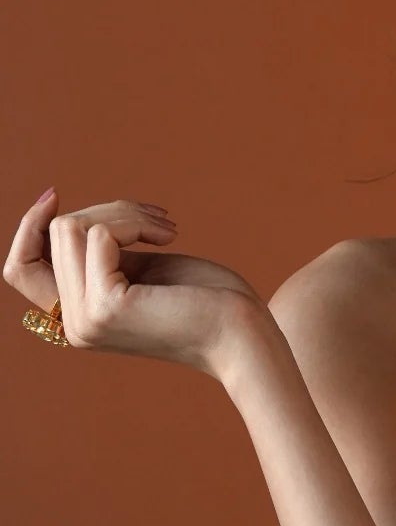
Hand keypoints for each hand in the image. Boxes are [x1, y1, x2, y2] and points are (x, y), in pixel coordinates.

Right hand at [6, 187, 264, 377]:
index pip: (19, 268)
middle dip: (108, 210)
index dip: (29, 226)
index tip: (55, 194)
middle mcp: (73, 326)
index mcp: (78, 317)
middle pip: (54, 235)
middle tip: (157, 219)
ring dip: (125, 212)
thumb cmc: (206, 299)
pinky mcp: (105, 307)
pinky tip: (170, 237)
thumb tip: (61, 216)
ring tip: (166, 228)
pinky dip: (135, 222)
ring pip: (73, 228)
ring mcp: (86, 320)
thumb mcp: (141, 268)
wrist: (243, 331)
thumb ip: (101, 253)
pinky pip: (98, 234)